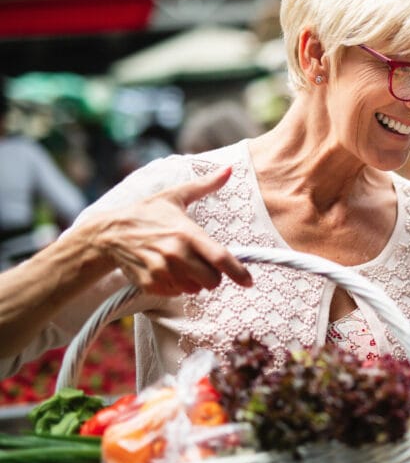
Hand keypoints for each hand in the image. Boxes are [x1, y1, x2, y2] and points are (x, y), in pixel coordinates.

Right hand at [94, 167, 252, 295]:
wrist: (109, 233)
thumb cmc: (146, 213)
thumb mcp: (175, 196)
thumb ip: (205, 185)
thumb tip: (229, 169)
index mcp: (186, 233)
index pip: (220, 258)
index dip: (238, 272)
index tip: (249, 281)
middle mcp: (175, 254)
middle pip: (211, 280)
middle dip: (214, 276)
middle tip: (205, 265)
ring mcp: (162, 271)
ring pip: (194, 289)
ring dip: (195, 282)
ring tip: (184, 265)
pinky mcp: (150, 283)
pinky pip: (176, 293)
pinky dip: (177, 286)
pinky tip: (169, 271)